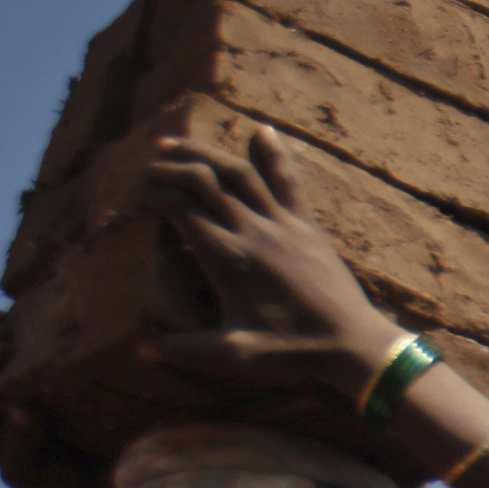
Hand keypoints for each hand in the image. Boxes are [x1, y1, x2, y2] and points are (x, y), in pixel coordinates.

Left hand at [0, 309, 100, 487]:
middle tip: (8, 357)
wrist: (108, 480)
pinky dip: (18, 318)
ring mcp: (18, 365)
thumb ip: (20, 446)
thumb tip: (21, 403)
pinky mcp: (49, 352)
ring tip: (21, 346)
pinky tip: (33, 322)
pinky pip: (22, 321)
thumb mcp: (34, 476)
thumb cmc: (64, 484)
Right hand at [136, 129, 419, 447]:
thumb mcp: (234, 358)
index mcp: (228, 258)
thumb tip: (141, 350)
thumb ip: (186, 351)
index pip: (179, 209)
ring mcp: (283, 223)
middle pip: (203, 181)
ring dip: (205, 152)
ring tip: (176, 143)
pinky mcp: (307, 226)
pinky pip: (289, 181)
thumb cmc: (294, 352)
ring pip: (239, 172)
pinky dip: (273, 153)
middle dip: (169, 167)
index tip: (134, 198)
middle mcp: (253, 230)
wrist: (354, 344)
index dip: (152, 196)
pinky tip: (262, 129)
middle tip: (146, 164)